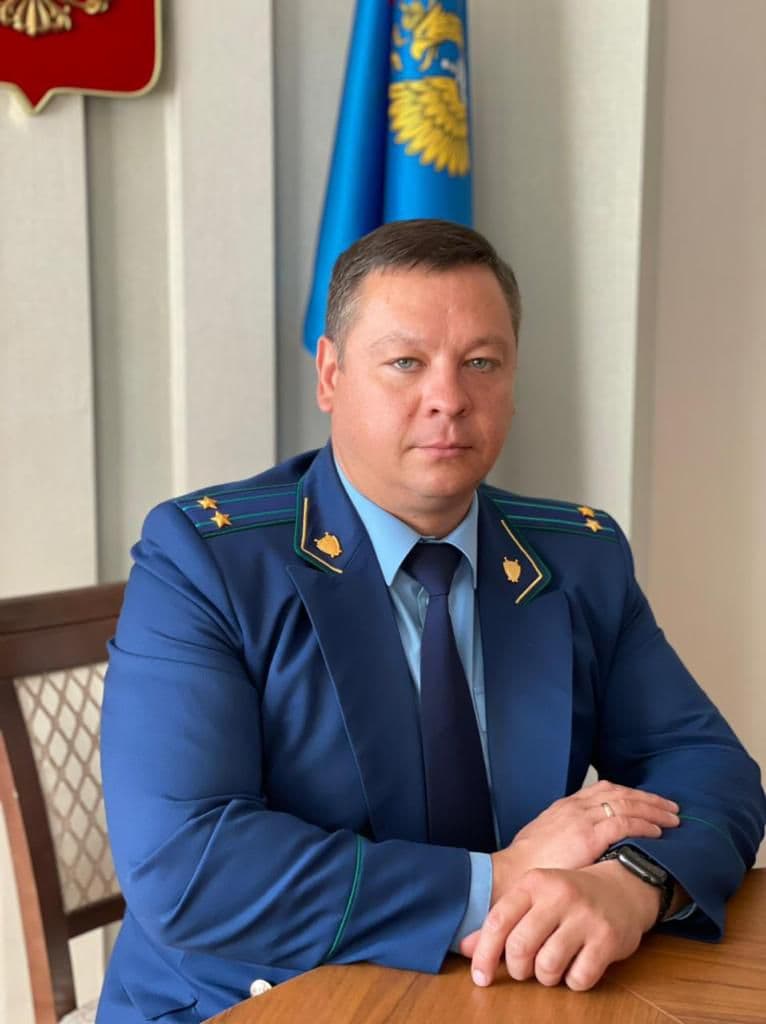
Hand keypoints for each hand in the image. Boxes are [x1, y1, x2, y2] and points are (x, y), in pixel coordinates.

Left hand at [461, 860, 659, 990]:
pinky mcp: (607, 939)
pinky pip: (579, 978)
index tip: (480, 977)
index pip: (498, 921)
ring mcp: (585, 917)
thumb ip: (502, 922)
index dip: (484, 953)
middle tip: (526, 969)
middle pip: (520, 948)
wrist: (622, 887)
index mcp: (534, 883)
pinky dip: (573, 981)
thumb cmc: (568, 898)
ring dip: (546, 977)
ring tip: (553, 964)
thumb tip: (466, 949)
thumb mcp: (533, 899)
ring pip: (548, 967)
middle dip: (518, 969)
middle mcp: (558, 896)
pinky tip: (577, 965)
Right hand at [491, 780, 678, 901]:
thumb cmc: (528, 863)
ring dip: (653, 810)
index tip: (647, 800)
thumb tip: (581, 842)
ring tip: (673, 818)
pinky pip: (624, 824)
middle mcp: (576, 806)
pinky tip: (658, 832)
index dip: (630, 793)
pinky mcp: (589, 835)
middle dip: (648, 799)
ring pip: (627, 804)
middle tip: (670, 806)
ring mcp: (583, 818)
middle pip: (621, 792)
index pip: (604, 789)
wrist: (512, 871)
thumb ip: (565, 833)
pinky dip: (644, 825)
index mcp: (566, 805)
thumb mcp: (546, 837)